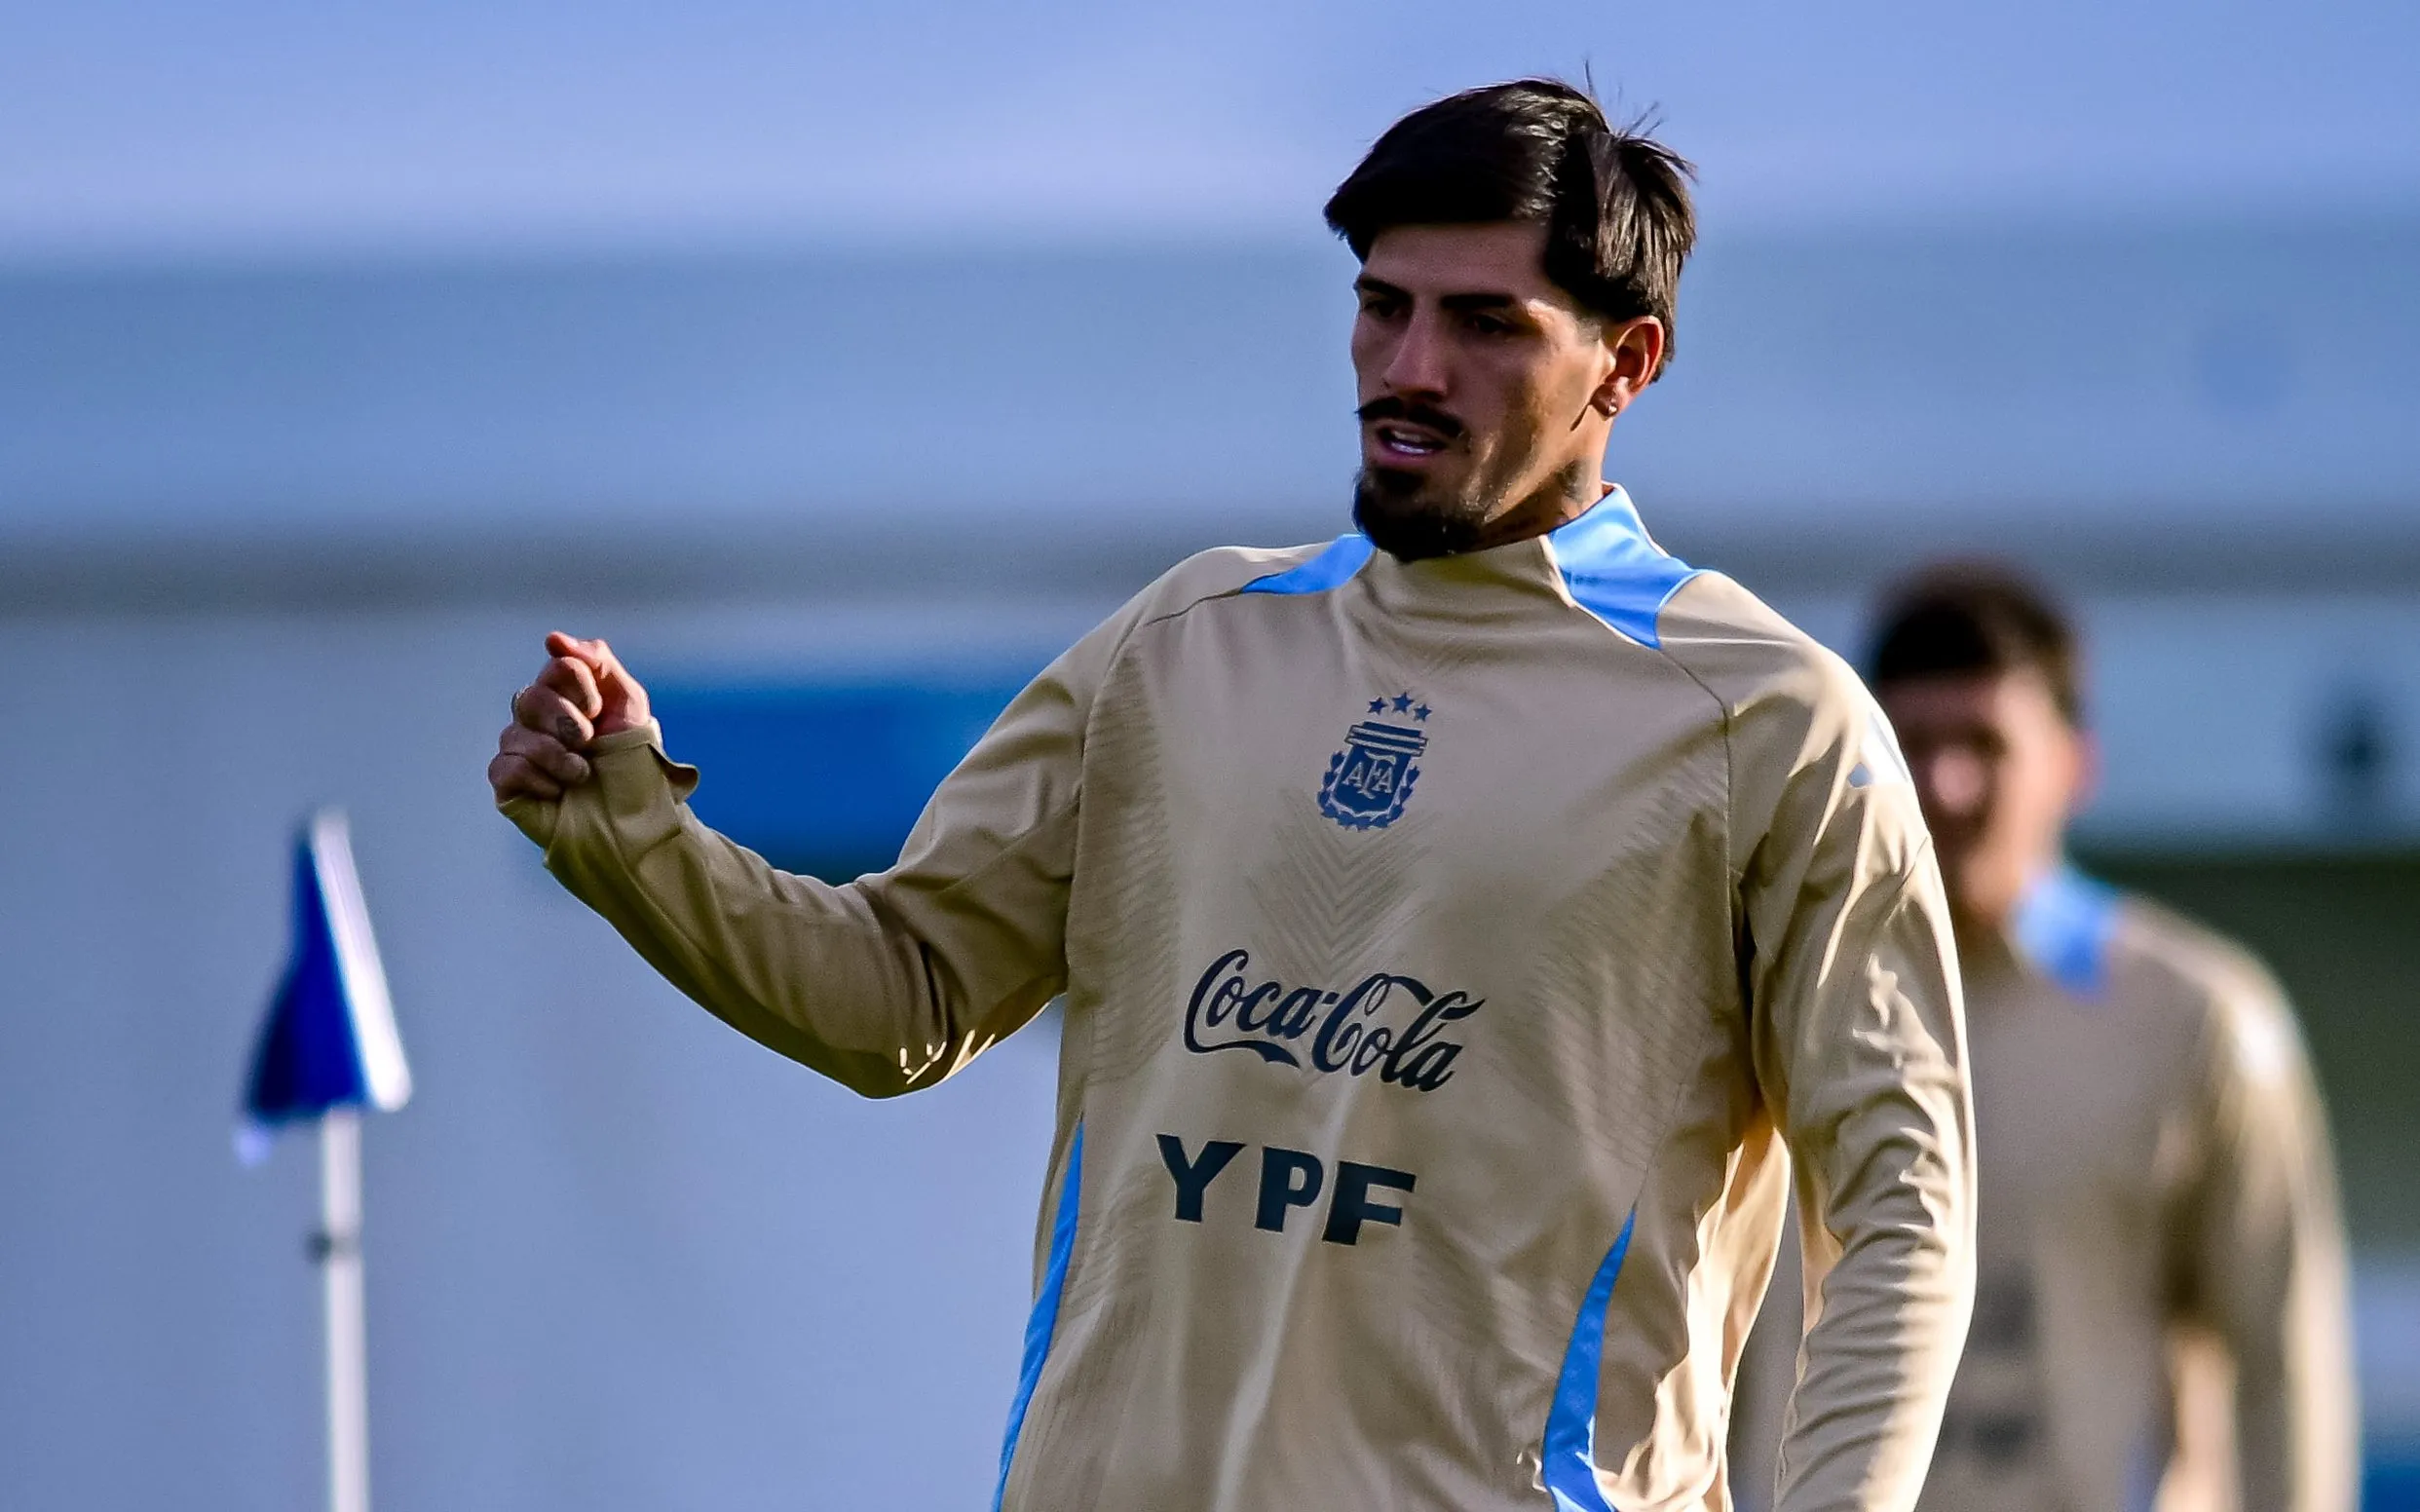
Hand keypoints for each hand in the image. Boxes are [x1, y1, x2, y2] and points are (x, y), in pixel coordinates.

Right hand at [488, 632, 652, 802]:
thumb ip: (599, 663)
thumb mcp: (629, 705)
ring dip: (557, 757)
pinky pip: (505, 768)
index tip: (599, 710)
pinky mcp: (508, 784)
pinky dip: (537, 779)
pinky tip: (559, 792)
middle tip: (589, 742)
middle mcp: (539, 718)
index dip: (581, 687)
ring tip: (582, 775)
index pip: (559, 668)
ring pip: (515, 734)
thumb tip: (552, 638)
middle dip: (567, 722)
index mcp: (568, 695)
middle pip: (532, 697)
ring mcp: (521, 750)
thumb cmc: (633, 764)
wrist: (632, 821)